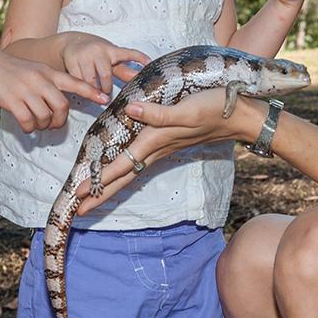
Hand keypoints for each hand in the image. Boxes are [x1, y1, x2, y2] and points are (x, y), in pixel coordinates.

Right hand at [0, 51, 102, 131]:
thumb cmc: (9, 70)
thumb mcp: (33, 71)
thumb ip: (47, 84)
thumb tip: (59, 107)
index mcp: (47, 72)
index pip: (74, 82)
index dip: (90, 92)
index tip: (103, 99)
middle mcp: (39, 80)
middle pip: (62, 106)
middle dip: (60, 120)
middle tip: (52, 125)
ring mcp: (25, 90)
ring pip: (45, 116)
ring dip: (42, 125)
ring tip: (35, 124)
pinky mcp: (11, 100)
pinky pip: (28, 121)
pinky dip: (29, 128)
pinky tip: (25, 125)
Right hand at [59, 34, 148, 96]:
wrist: (71, 42)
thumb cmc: (95, 52)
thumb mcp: (110, 57)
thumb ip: (123, 70)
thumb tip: (137, 78)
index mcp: (111, 50)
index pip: (128, 53)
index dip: (139, 57)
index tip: (148, 63)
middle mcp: (98, 51)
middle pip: (106, 75)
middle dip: (107, 88)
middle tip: (107, 94)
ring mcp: (84, 55)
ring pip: (90, 81)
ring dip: (93, 90)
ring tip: (96, 94)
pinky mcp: (71, 60)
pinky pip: (77, 80)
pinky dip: (81, 88)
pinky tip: (83, 89)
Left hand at [74, 95, 265, 215]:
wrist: (241, 115)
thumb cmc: (214, 109)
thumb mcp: (186, 109)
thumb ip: (158, 113)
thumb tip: (129, 110)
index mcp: (155, 142)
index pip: (121, 167)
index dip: (98, 180)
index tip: (77, 195)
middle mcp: (155, 149)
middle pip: (122, 177)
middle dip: (99, 194)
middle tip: (77, 209)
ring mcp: (162, 146)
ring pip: (129, 170)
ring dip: (109, 183)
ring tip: (91, 195)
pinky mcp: (167, 140)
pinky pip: (139, 160)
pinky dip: (124, 168)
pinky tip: (118, 168)